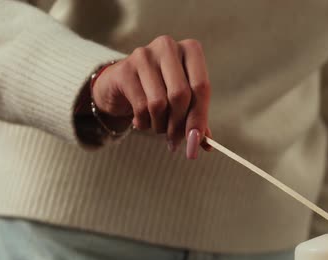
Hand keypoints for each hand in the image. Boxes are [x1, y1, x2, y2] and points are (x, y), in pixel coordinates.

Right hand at [92, 35, 211, 158]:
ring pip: (159, 102)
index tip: (195, 141)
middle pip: (181, 95)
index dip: (199, 117)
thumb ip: (197, 120)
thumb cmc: (159, 91)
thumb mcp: (183, 103)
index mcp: (191, 50)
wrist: (121, 86)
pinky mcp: (125, 69)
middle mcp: (169, 46)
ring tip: (158, 127)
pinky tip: (141, 121)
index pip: (201, 87)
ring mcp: (144, 55)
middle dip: (179, 124)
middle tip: (175, 140)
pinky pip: (140, 106)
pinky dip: (144, 122)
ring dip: (160, 125)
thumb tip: (206, 145)